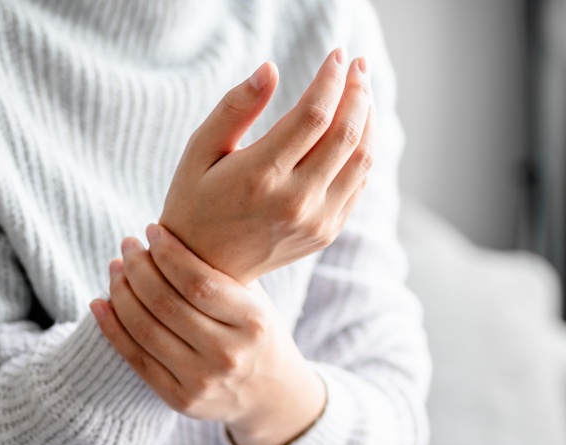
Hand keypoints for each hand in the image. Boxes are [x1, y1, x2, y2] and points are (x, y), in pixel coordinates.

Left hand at [90, 223, 326, 444]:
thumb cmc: (258, 334)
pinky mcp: (181, 399)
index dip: (167, 253)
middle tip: (127, 246)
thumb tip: (169, 233)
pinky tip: (101, 302)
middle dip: (138, 267)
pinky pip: (136, 358)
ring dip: (120, 292)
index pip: (198, 282)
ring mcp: (203, 381)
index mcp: (254, 323)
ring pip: (145, 329)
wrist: (272, 395)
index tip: (151, 230)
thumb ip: (221, 273)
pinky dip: (111, 327)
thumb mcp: (256, 301)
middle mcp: (229, 354)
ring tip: (115, 269)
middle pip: (165, 303)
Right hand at [160, 48, 375, 283]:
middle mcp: (295, 202)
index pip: (313, 116)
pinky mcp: (327, 232)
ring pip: (362, 160)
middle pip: (346, 135)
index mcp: (260, 177)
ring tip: (361, 91)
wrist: (206, 269)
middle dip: (358, 92)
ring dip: (369, 119)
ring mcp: (316, 221)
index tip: (335, 55)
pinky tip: (357, 128)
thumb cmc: (196, 200)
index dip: (330, 80)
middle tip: (358, 65)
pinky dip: (364, 150)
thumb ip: (235, 107)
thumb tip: (270, 68)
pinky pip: (358, 184)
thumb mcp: (200, 150)